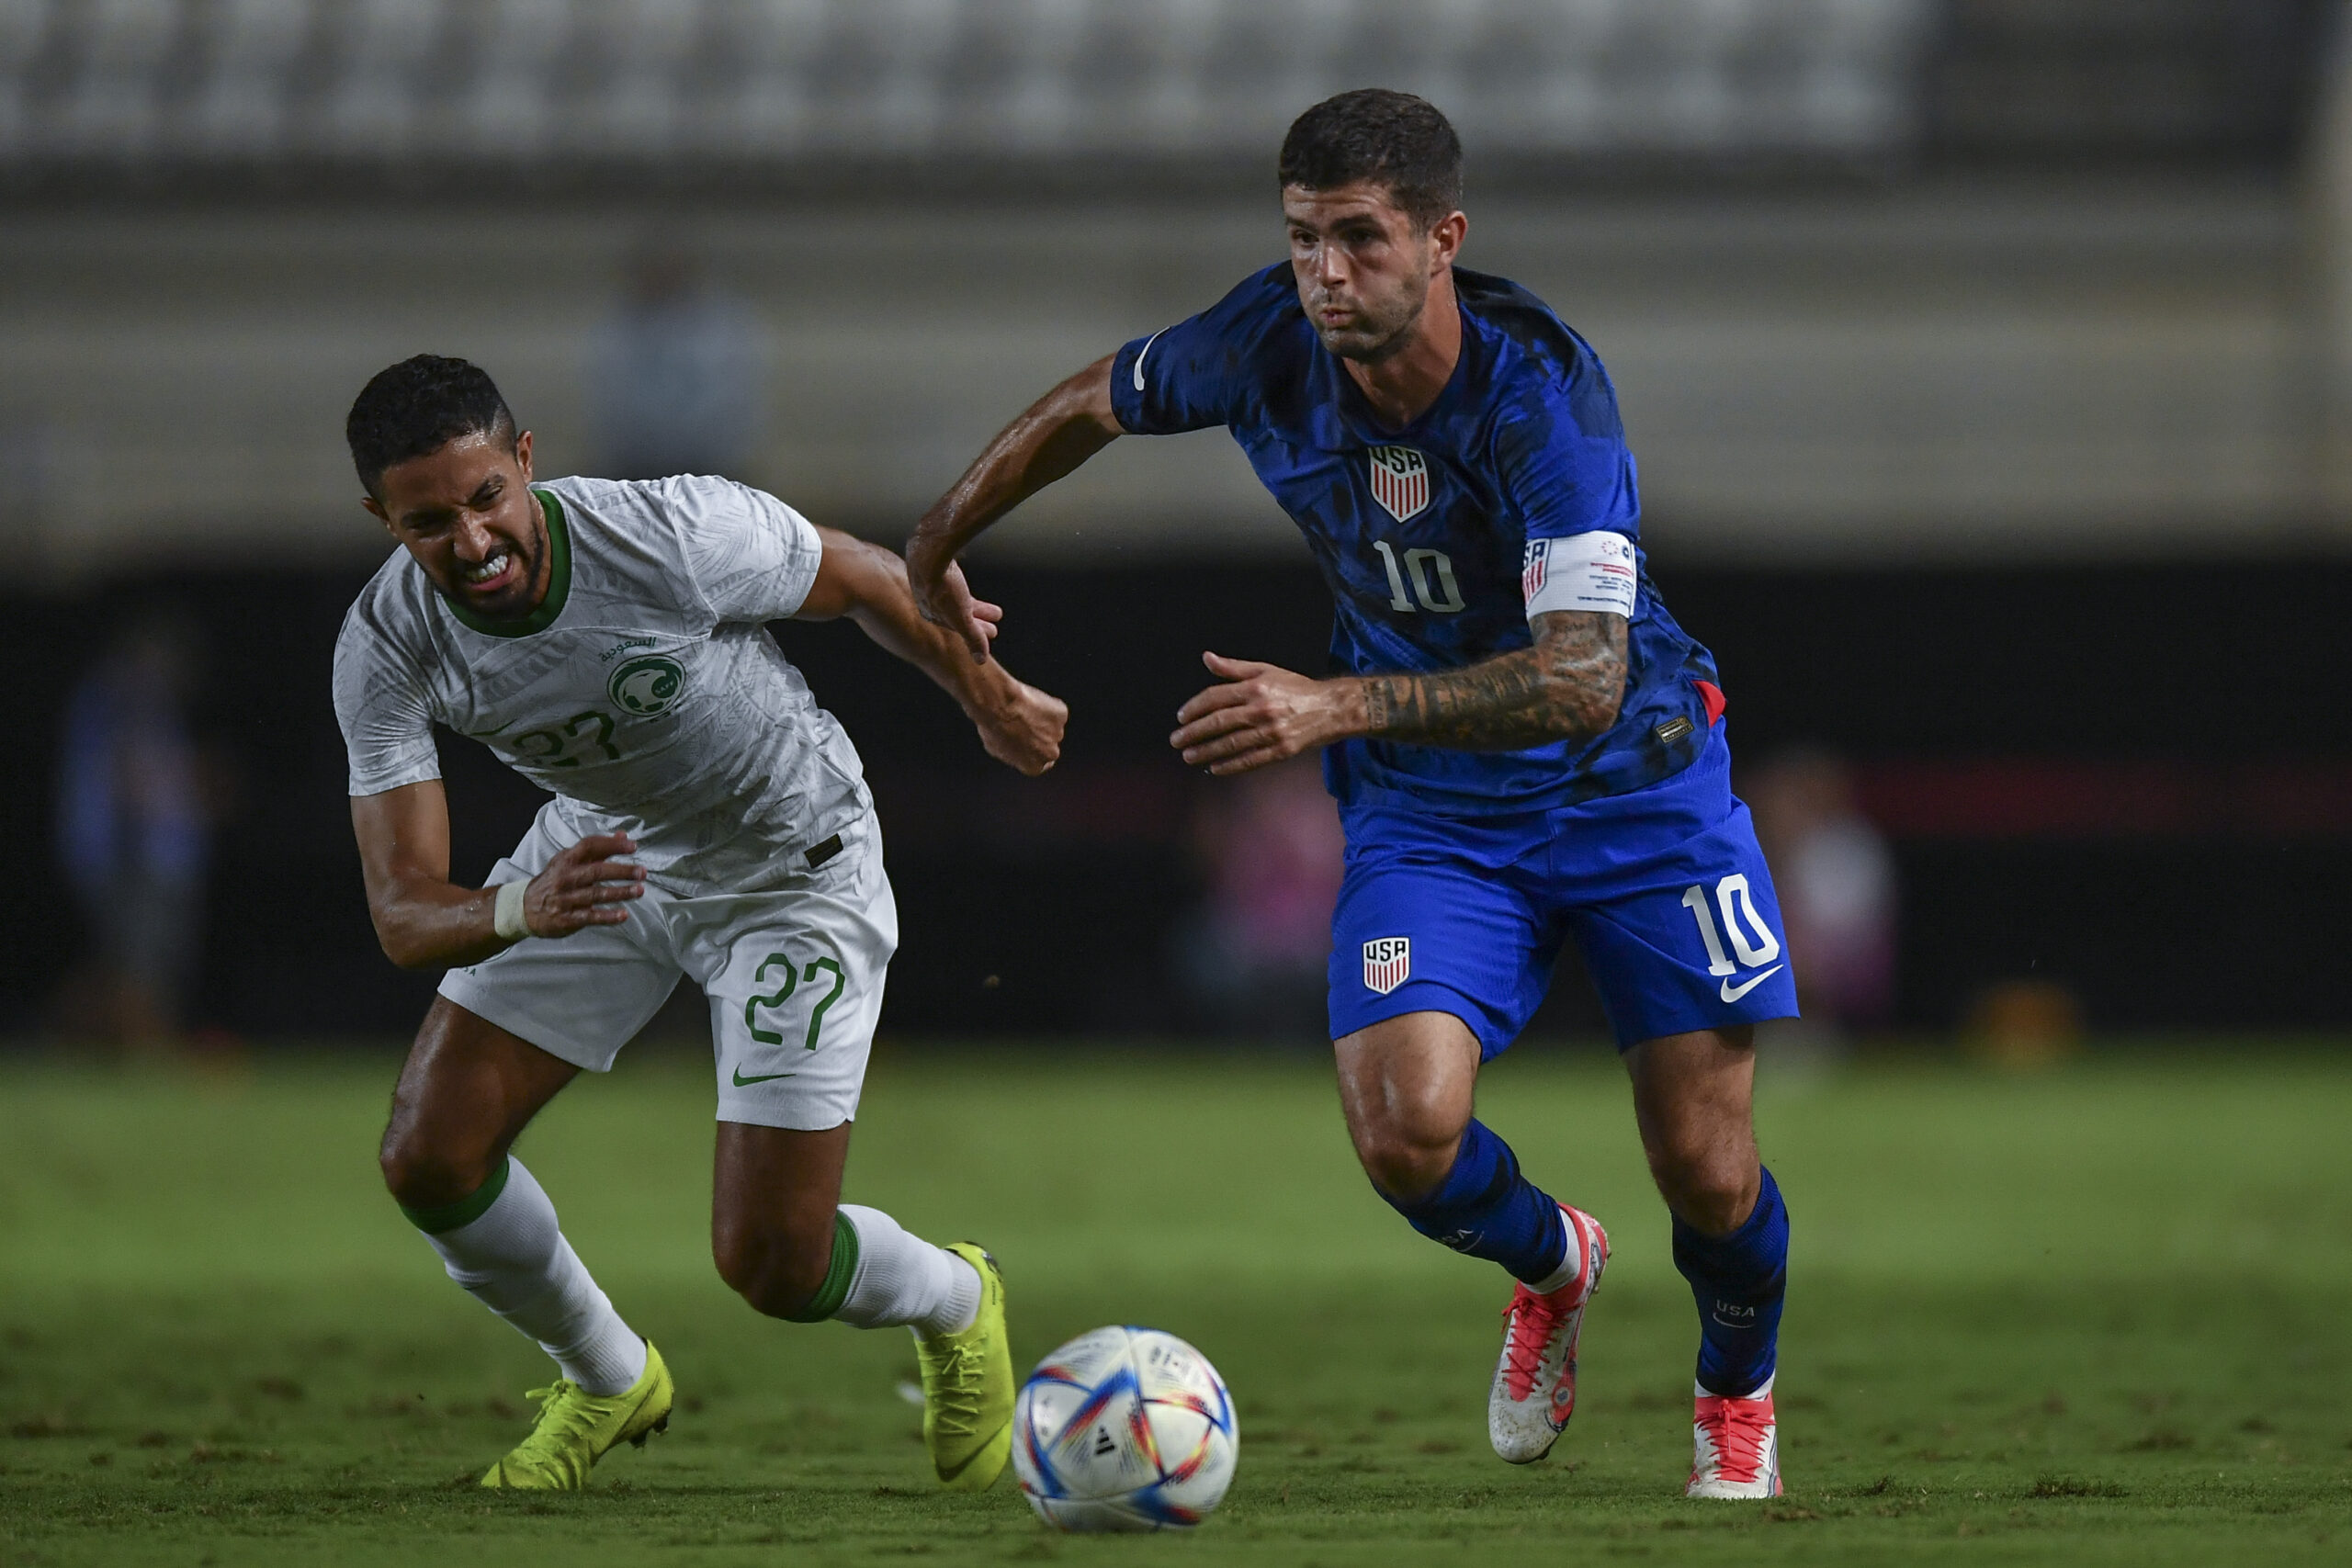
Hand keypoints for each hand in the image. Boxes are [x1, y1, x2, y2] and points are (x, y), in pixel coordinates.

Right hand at [521, 833, 644, 936]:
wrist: (523, 908)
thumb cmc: (553, 882)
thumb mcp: (569, 861)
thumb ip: (598, 850)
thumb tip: (623, 835)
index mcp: (566, 860)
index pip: (590, 847)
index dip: (612, 845)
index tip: (632, 846)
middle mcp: (565, 878)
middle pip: (596, 871)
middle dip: (621, 871)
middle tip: (641, 872)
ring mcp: (565, 899)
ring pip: (595, 894)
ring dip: (619, 892)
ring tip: (639, 890)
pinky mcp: (566, 919)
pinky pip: (590, 917)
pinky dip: (607, 916)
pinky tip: (623, 915)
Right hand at [904, 537, 999, 663]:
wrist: (930, 551)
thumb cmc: (943, 586)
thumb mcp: (962, 617)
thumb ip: (972, 637)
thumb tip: (980, 660)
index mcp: (930, 614)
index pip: (956, 628)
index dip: (975, 632)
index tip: (993, 633)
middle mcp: (926, 599)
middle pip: (958, 613)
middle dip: (978, 620)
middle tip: (996, 622)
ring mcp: (930, 580)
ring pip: (958, 598)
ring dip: (978, 607)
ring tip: (996, 611)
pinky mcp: (935, 563)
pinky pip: (953, 580)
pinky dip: (964, 587)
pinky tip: (971, 586)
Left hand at [968, 673, 1067, 776]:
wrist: (1000, 706)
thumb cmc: (993, 727)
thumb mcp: (997, 748)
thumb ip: (1013, 752)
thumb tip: (1015, 748)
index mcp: (1034, 767)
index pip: (1042, 764)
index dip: (1035, 751)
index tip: (1030, 741)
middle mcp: (1050, 754)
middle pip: (1049, 745)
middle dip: (1042, 736)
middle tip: (1025, 722)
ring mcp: (1058, 734)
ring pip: (1052, 725)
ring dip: (1042, 719)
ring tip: (1023, 710)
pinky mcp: (1061, 715)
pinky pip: (1055, 709)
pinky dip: (1047, 704)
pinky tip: (1031, 701)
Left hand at [1170, 652, 1359, 775]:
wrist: (1331, 708)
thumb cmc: (1296, 688)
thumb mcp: (1266, 671)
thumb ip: (1234, 668)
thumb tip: (1207, 658)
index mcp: (1256, 687)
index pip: (1216, 698)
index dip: (1195, 708)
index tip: (1181, 717)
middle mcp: (1262, 709)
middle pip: (1219, 723)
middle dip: (1194, 733)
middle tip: (1176, 740)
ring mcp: (1272, 732)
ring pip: (1231, 744)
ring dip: (1206, 751)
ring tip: (1188, 756)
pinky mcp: (1281, 751)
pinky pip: (1250, 760)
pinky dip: (1230, 765)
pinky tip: (1214, 768)